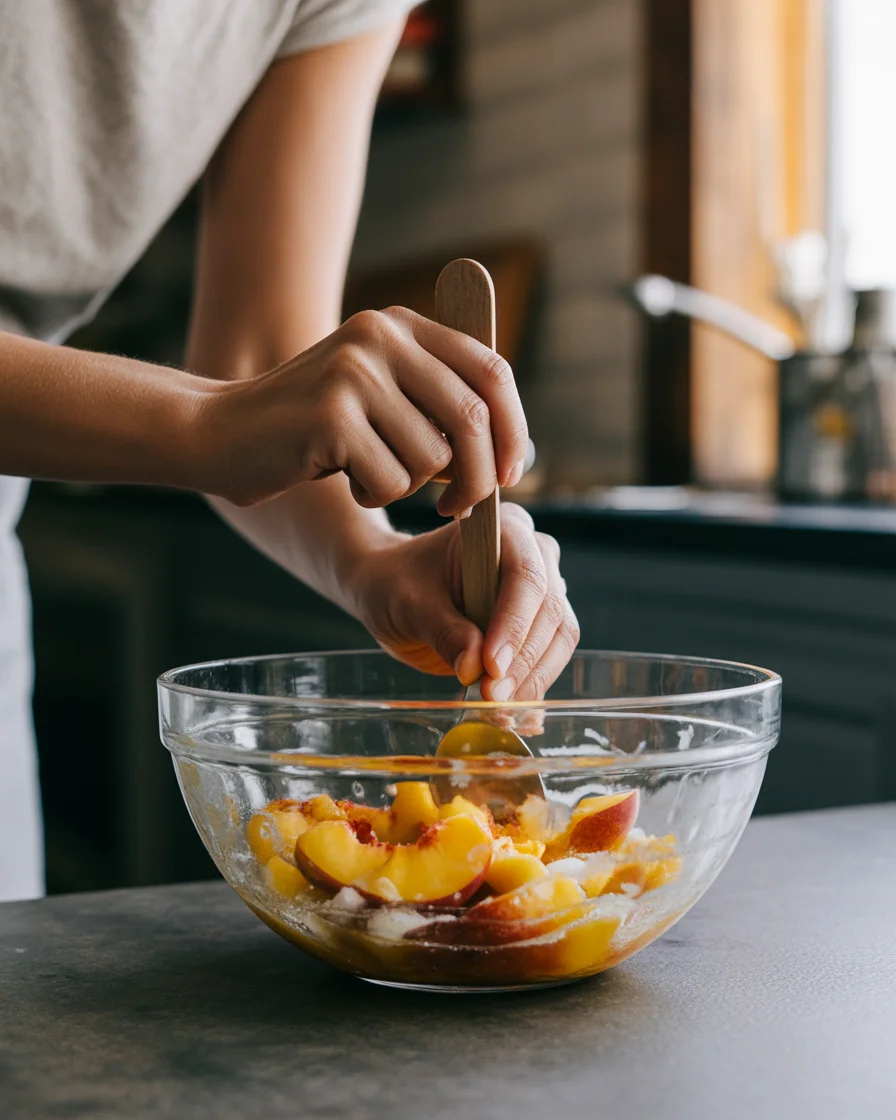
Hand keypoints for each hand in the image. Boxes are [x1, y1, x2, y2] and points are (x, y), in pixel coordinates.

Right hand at [204, 307, 528, 512]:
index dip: (514, 429)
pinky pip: (390, 480)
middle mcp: (380, 337)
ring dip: (408, 486)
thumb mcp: (382, 399)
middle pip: (471, 418)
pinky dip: (372, 494)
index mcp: (402, 326)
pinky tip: (341, 477)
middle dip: (478, 477)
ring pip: (432, 457)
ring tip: (367, 471)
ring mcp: (353, 372)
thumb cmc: (315, 430)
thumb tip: (510, 451)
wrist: (221, 432)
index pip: (492, 373)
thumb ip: (438, 406)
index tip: (511, 473)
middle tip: (456, 507)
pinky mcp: (330, 415)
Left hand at [345, 504, 579, 701]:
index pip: (525, 576)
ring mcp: (542, 591)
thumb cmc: (397, 582)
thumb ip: (442, 630)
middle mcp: (534, 555)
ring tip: (496, 706)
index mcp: (504, 530)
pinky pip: (549, 656)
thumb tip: (475, 667)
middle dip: (523, 658)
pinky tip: (509, 708)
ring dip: (532, 677)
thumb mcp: (408, 603)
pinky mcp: (539, 625)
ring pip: (559, 636)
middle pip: (550, 609)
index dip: (514, 623)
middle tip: (490, 695)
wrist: (394, 588)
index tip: (490, 666)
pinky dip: (531, 684)